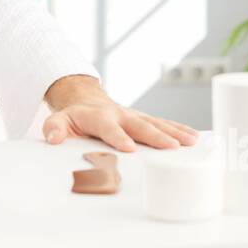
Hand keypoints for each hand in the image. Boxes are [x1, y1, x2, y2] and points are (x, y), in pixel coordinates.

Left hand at [41, 75, 197, 152]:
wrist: (86, 99)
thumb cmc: (74, 116)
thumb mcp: (59, 120)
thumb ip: (55, 127)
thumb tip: (52, 137)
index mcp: (99, 116)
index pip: (109, 127)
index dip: (118, 137)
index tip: (129, 147)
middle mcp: (120, 114)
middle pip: (140, 125)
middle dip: (156, 136)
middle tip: (172, 147)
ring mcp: (134, 116)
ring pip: (156, 123)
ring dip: (174, 132)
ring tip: (191, 142)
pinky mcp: (143, 119)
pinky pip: (164, 124)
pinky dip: (179, 130)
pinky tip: (195, 138)